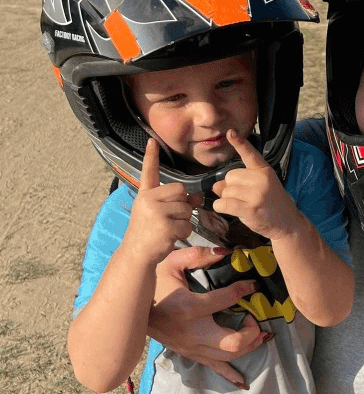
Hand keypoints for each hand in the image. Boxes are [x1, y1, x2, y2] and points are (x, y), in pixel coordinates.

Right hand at [124, 138, 193, 264]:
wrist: (137, 253)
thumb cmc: (150, 232)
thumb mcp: (160, 213)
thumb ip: (176, 202)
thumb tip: (197, 197)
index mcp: (145, 194)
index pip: (149, 171)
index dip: (151, 156)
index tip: (152, 140)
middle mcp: (148, 199)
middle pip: (181, 190)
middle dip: (182, 204)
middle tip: (169, 218)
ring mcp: (155, 212)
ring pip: (186, 208)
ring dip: (183, 221)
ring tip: (167, 229)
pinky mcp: (164, 225)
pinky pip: (186, 224)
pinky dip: (183, 232)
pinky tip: (170, 236)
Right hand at [148, 245, 271, 386]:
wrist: (132, 311)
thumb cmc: (153, 284)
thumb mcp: (171, 262)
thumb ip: (198, 255)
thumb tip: (226, 253)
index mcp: (190, 308)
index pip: (226, 300)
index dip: (244, 290)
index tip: (252, 284)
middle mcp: (193, 333)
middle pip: (233, 342)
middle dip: (252, 330)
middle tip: (253, 315)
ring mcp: (192, 347)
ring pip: (229, 356)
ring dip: (250, 346)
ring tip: (261, 333)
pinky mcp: (190, 354)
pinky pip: (214, 368)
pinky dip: (231, 374)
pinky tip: (243, 381)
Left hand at [211, 130, 299, 240]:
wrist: (287, 223)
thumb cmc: (271, 204)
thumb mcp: (260, 188)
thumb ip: (239, 183)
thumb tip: (216, 186)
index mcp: (264, 171)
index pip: (250, 154)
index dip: (239, 143)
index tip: (230, 132)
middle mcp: (261, 179)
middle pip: (229, 177)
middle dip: (230, 188)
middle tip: (243, 198)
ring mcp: (256, 194)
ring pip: (225, 191)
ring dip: (227, 200)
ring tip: (242, 206)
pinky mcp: (250, 208)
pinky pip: (223, 203)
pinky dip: (220, 207)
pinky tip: (230, 210)